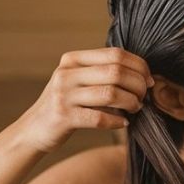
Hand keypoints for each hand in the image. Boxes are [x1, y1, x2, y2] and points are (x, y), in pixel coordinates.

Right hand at [19, 47, 153, 151]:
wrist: (34, 129)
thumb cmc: (66, 105)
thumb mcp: (78, 81)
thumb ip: (102, 73)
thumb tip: (143, 76)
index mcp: (73, 60)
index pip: (115, 54)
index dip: (139, 66)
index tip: (149, 80)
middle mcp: (67, 73)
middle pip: (116, 72)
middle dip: (138, 85)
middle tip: (144, 97)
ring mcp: (63, 94)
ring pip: (111, 93)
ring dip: (131, 102)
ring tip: (136, 108)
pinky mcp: (63, 116)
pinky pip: (100, 117)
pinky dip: (117, 121)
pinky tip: (123, 123)